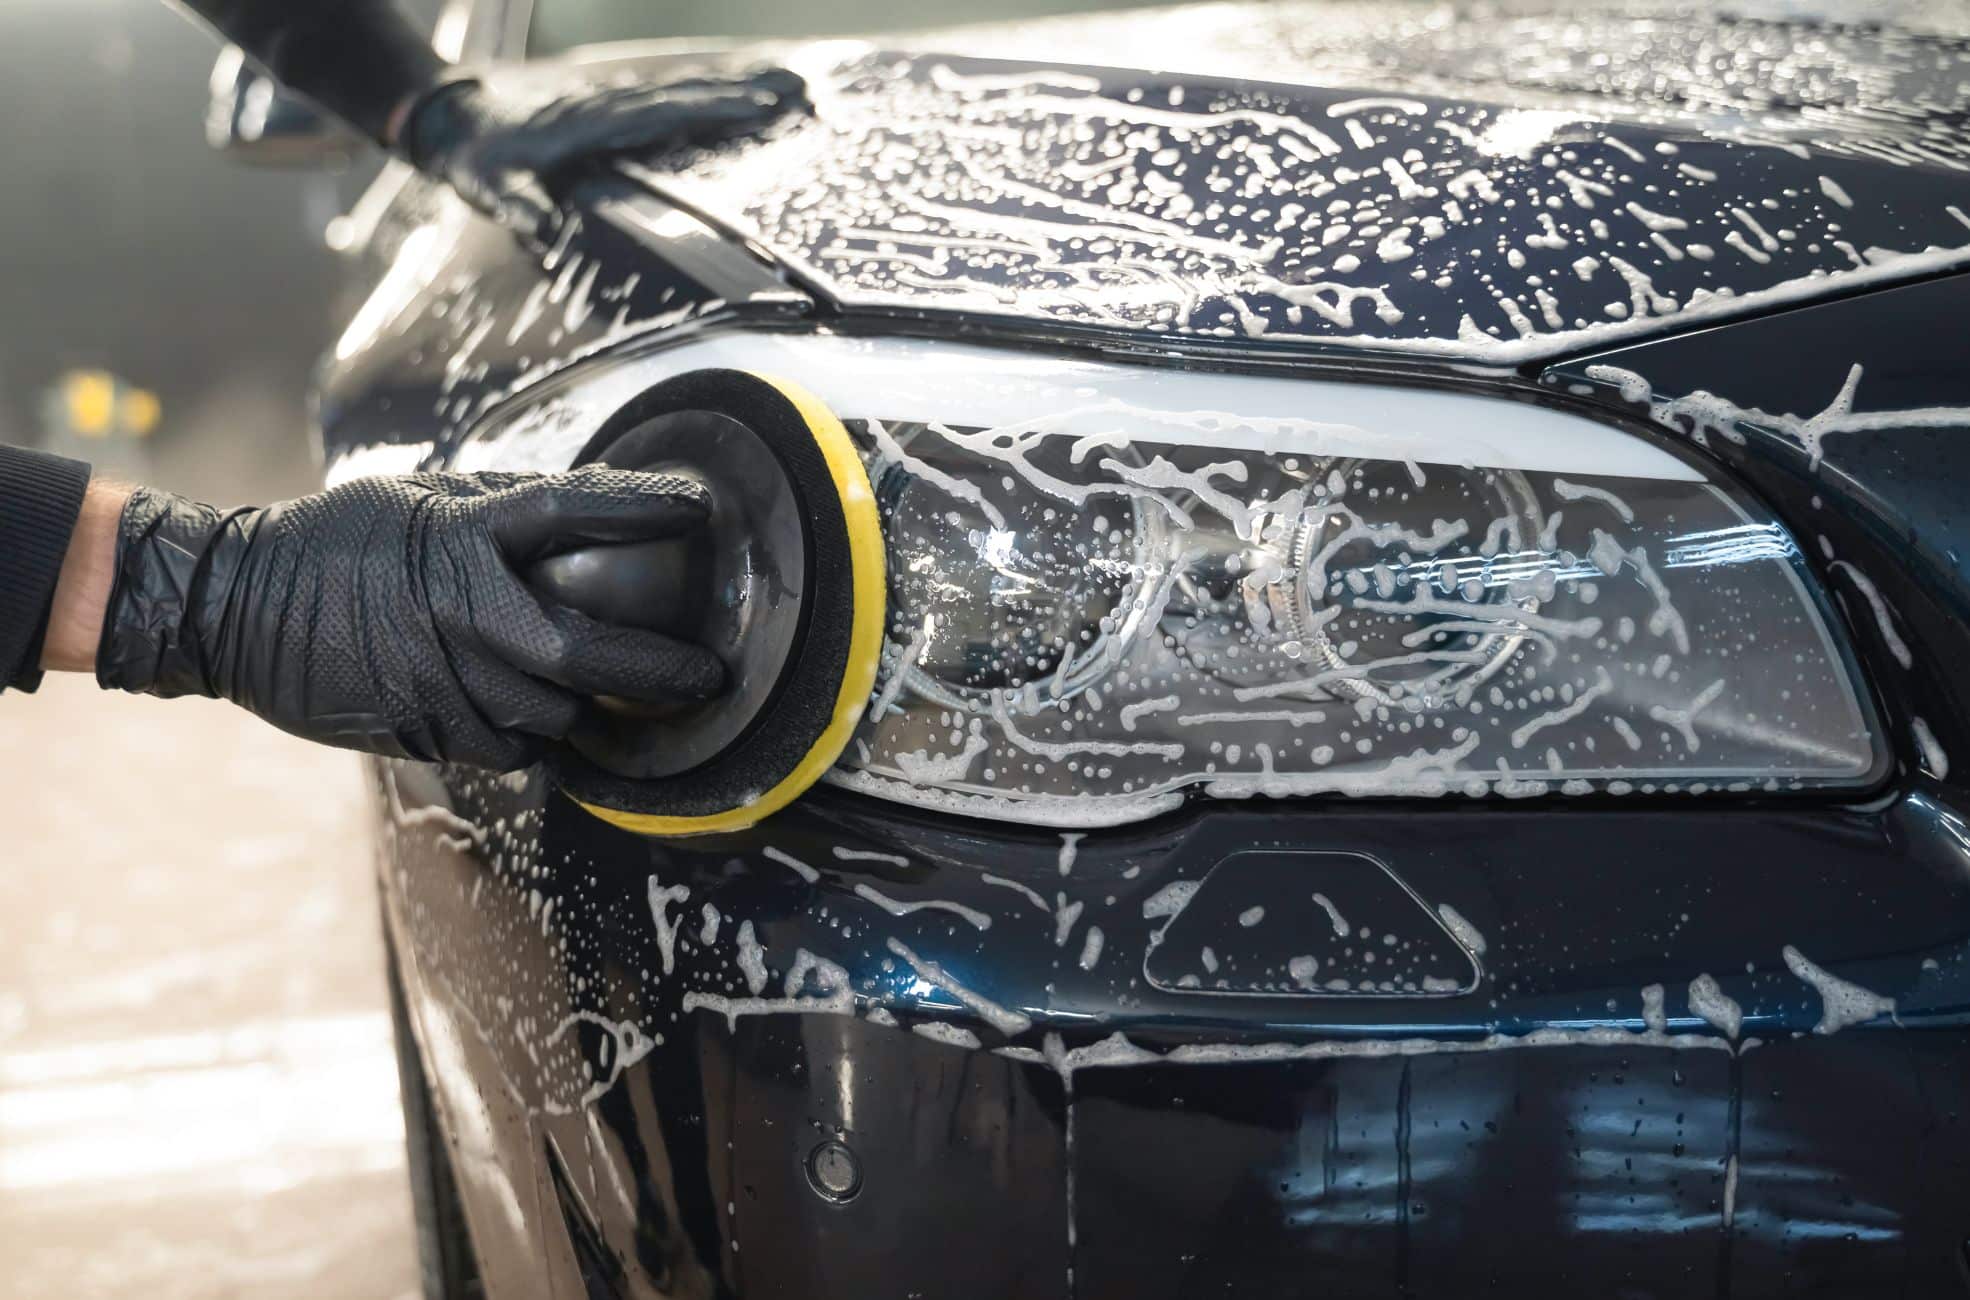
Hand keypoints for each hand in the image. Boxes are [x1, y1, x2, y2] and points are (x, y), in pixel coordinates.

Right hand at [95, 467, 725, 771]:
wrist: (237, 606)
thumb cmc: (340, 543)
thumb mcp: (421, 498)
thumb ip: (502, 507)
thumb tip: (589, 503)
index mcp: (459, 534)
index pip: (568, 509)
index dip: (639, 508)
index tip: (698, 507)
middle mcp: (458, 609)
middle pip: (583, 650)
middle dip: (659, 669)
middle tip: (710, 676)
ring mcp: (440, 678)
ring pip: (554, 712)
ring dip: (600, 711)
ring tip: (639, 704)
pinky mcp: (423, 729)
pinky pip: (511, 748)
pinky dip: (543, 740)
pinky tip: (557, 725)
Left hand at [398, 67, 806, 239]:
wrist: (455, 116)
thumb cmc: (479, 157)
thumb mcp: (494, 187)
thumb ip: (522, 208)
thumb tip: (546, 230)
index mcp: (595, 121)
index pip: (667, 112)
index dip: (714, 110)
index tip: (763, 110)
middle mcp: (615, 102)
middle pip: (693, 93)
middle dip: (749, 93)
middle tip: (804, 94)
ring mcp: (618, 99)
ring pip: (689, 88)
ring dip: (740, 87)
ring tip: (793, 86)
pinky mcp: (618, 104)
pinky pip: (675, 95)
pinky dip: (713, 92)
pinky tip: (744, 92)